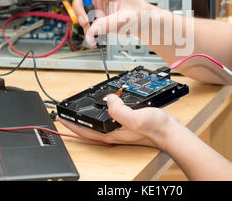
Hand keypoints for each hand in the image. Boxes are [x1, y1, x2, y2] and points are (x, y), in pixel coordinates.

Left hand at [58, 94, 176, 147]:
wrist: (171, 132)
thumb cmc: (156, 129)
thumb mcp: (135, 117)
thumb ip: (119, 110)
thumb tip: (109, 99)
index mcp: (112, 133)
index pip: (85, 131)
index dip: (71, 124)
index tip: (60, 116)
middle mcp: (114, 132)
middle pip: (89, 129)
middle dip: (76, 122)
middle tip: (65, 114)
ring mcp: (120, 129)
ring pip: (98, 123)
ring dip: (88, 117)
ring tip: (80, 110)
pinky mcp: (127, 124)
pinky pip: (109, 118)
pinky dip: (103, 112)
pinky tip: (106, 106)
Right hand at [74, 0, 152, 46]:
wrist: (141, 23)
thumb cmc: (139, 13)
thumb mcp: (126, 17)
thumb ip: (108, 23)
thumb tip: (93, 29)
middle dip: (80, 6)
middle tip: (85, 20)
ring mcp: (96, 1)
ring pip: (80, 6)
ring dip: (82, 19)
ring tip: (91, 31)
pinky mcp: (94, 12)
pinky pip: (84, 18)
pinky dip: (87, 28)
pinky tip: (93, 34)